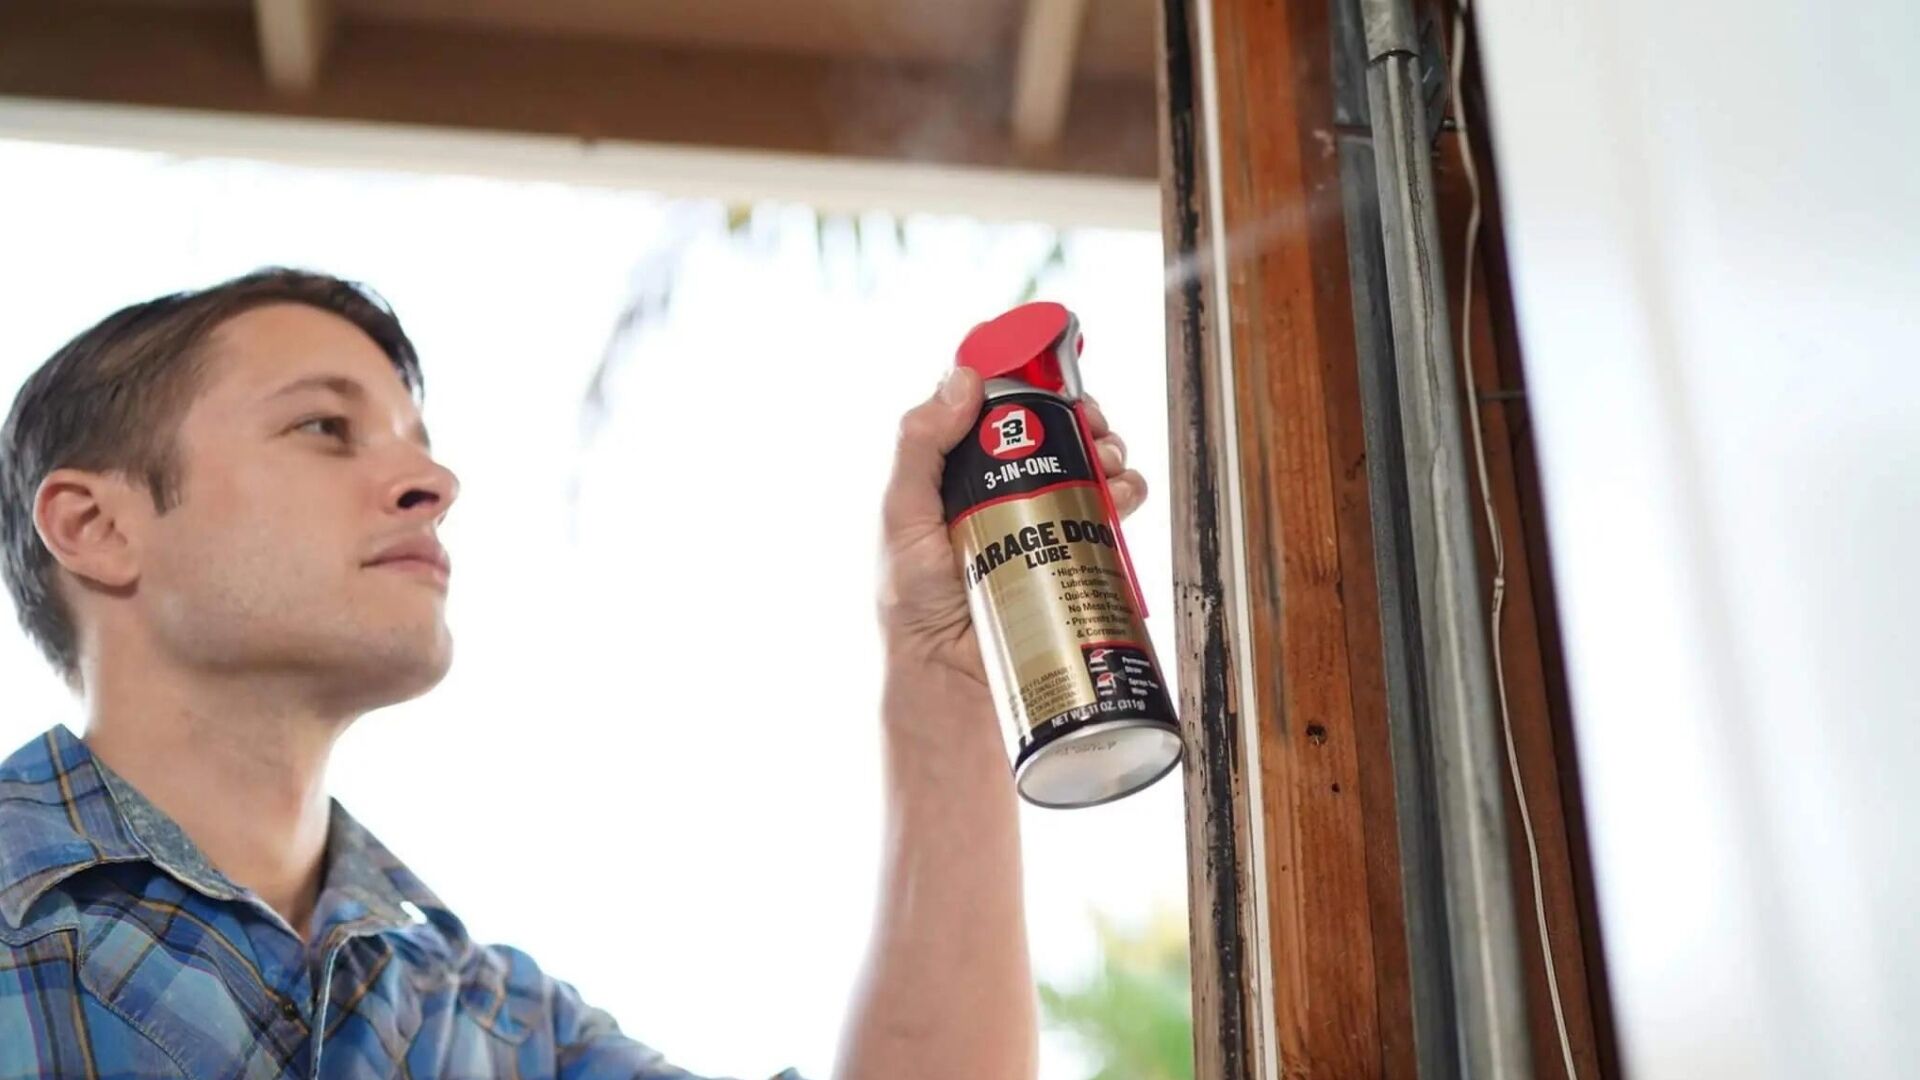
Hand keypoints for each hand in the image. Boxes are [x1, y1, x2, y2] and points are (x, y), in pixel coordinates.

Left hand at [877, 366, 1148, 688]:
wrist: (952, 687)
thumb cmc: (912, 609)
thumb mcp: (901, 518)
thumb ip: (920, 446)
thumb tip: (964, 377)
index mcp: (954, 477)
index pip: (994, 410)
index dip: (1026, 380)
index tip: (1051, 369)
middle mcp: (1001, 495)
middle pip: (1051, 433)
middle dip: (1079, 416)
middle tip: (1092, 422)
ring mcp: (1040, 527)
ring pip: (1087, 468)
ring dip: (1109, 450)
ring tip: (1111, 462)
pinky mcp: (1073, 561)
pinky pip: (1109, 517)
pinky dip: (1126, 494)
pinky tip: (1124, 496)